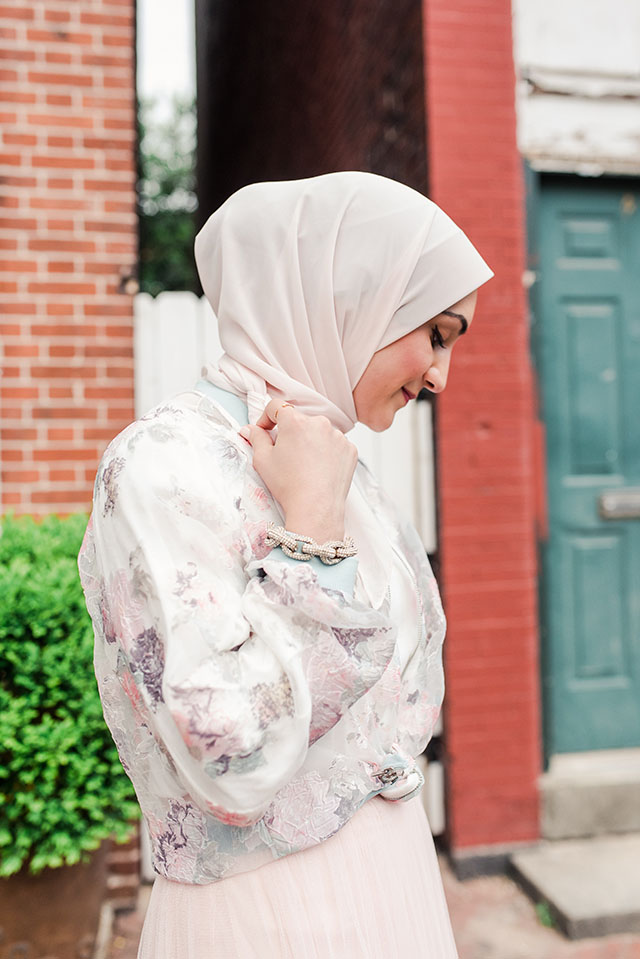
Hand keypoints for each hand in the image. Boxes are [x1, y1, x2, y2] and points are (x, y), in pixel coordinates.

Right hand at [239, 400, 357, 542]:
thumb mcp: (263, 460)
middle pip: (299, 421)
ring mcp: (338, 436)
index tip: (265, 430)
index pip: (276, 407)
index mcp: (295, 421)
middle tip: (285, 455)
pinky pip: (335, 444)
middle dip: (290, 433)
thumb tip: (250, 430)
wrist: (316, 508)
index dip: (266, 417)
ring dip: (310, 442)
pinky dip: (327, 452)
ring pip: (318, 432)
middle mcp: (319, 423)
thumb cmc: (289, 486)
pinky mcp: (349, 449)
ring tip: (304, 465)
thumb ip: (256, 438)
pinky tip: (319, 469)